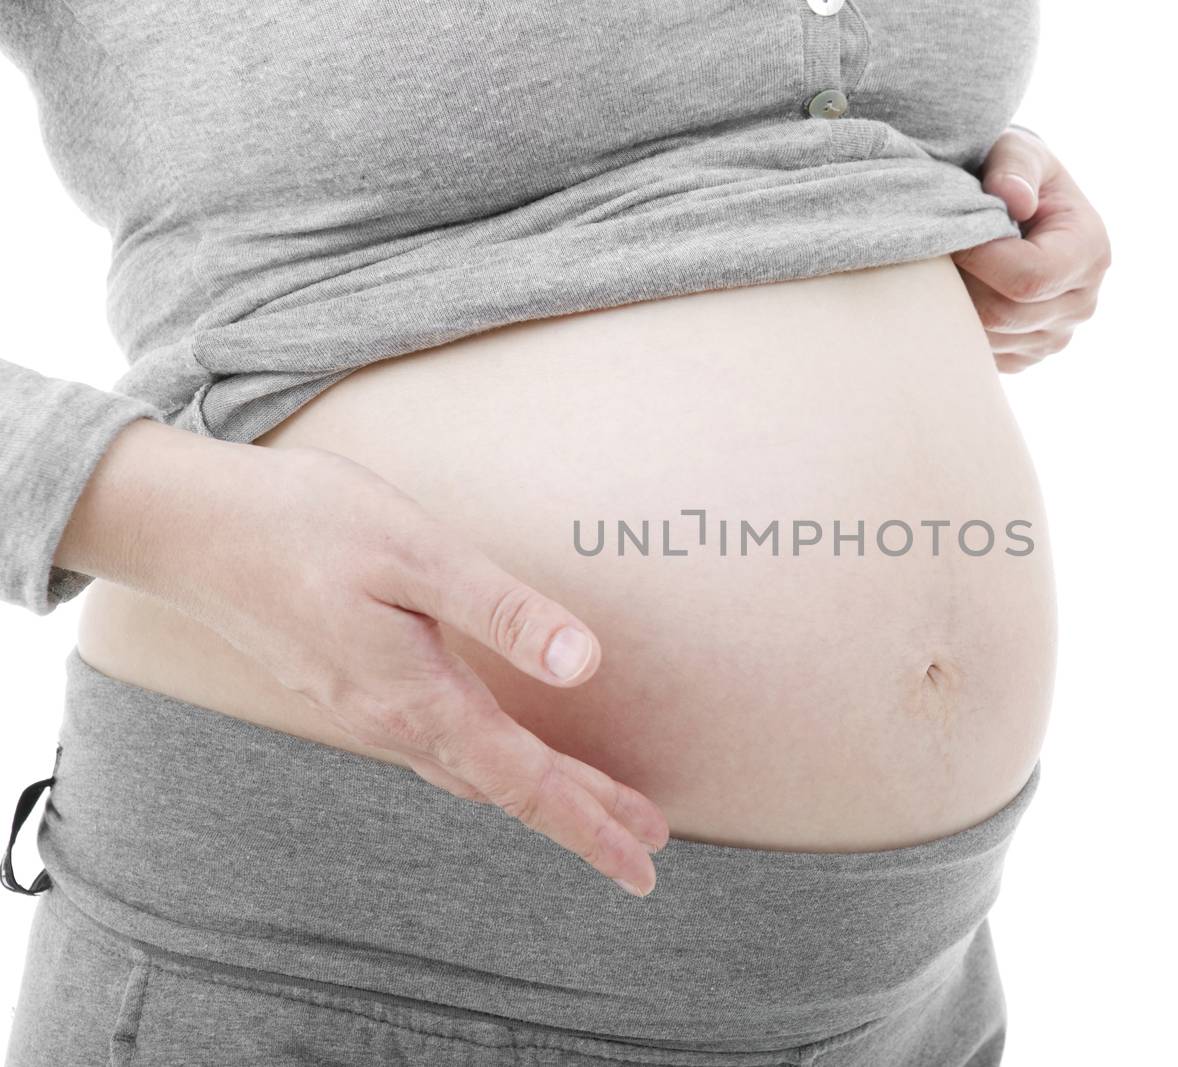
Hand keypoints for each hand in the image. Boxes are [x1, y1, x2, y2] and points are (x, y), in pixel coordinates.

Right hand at [55, 419, 668, 896]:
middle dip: (579, 820)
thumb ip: (503, 612)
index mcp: (419, 699)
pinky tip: (495, 752)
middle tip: (641, 853)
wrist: (190, 528)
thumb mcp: (418, 554)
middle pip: (506, 789)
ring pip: (471, 772)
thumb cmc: (306, 525)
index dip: (590, 822)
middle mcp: (392, 721)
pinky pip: (436, 749)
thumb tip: (584, 664)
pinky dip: (488, 765)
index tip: (640, 864)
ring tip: (592, 805)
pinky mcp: (349, 686)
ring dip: (537, 794)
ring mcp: (365, 709)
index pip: (525, 783)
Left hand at [953, 125, 1111, 372]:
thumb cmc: (1013, 172)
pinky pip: (980, 353)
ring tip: (946, 266)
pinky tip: (958, 288)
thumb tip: (1013, 199)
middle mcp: (1081, 303)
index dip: (979, 258)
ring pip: (986, 337)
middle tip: (936, 249)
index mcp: (1089, 252)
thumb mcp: (1017, 151)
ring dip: (953, 305)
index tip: (948, 231)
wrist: (1016, 206)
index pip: (1029, 276)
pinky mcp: (1026, 356)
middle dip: (961, 282)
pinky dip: (957, 325)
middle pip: (1004, 313)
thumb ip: (1014, 166)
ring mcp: (1055, 337)